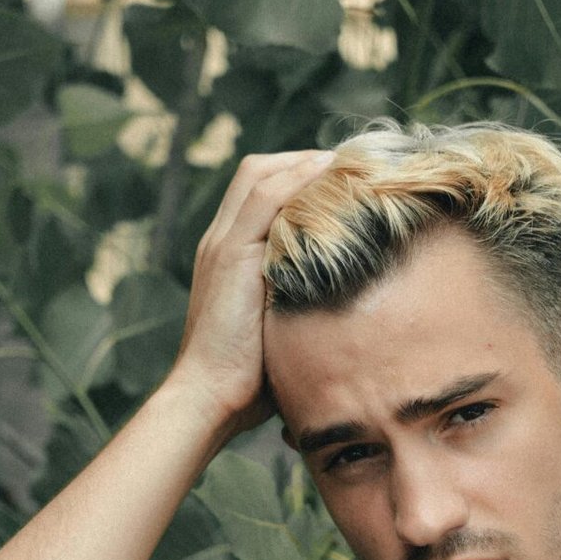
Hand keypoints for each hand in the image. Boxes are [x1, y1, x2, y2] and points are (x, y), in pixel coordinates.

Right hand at [164, 148, 334, 443]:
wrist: (208, 398)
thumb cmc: (248, 382)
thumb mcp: (280, 331)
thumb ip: (301, 308)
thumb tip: (349, 315)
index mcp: (228, 255)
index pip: (258, 192)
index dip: (298, 177)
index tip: (342, 183)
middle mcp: (220, 240)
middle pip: (258, 171)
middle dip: (304, 161)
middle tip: (352, 168)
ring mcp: (222, 244)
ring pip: (261, 175)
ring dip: (306, 163)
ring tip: (349, 166)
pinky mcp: (230, 255)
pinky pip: (264, 198)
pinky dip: (297, 180)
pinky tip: (331, 178)